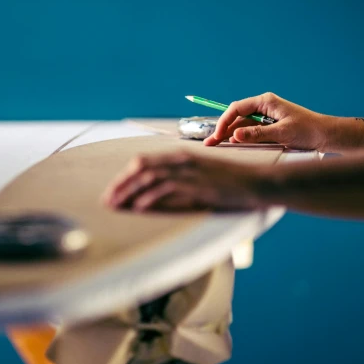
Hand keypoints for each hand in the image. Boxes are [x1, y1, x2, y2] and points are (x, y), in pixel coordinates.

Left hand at [101, 150, 269, 211]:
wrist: (256, 182)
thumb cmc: (229, 183)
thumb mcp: (198, 180)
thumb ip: (177, 186)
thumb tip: (154, 199)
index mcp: (179, 156)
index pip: (143, 162)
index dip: (124, 177)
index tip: (112, 191)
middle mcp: (181, 160)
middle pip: (140, 168)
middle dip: (120, 184)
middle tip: (107, 200)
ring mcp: (189, 171)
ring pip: (150, 177)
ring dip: (130, 192)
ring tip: (117, 205)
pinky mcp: (197, 184)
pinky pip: (168, 189)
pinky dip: (151, 197)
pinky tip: (139, 207)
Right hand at [205, 92, 328, 149]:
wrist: (326, 135)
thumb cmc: (308, 130)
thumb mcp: (281, 132)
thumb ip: (257, 133)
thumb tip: (235, 135)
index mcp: (266, 102)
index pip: (237, 108)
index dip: (224, 121)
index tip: (218, 135)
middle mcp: (263, 107)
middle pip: (236, 116)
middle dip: (222, 129)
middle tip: (209, 143)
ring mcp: (265, 117)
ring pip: (241, 124)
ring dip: (228, 134)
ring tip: (214, 145)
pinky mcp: (269, 126)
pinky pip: (249, 130)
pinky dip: (240, 137)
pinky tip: (230, 144)